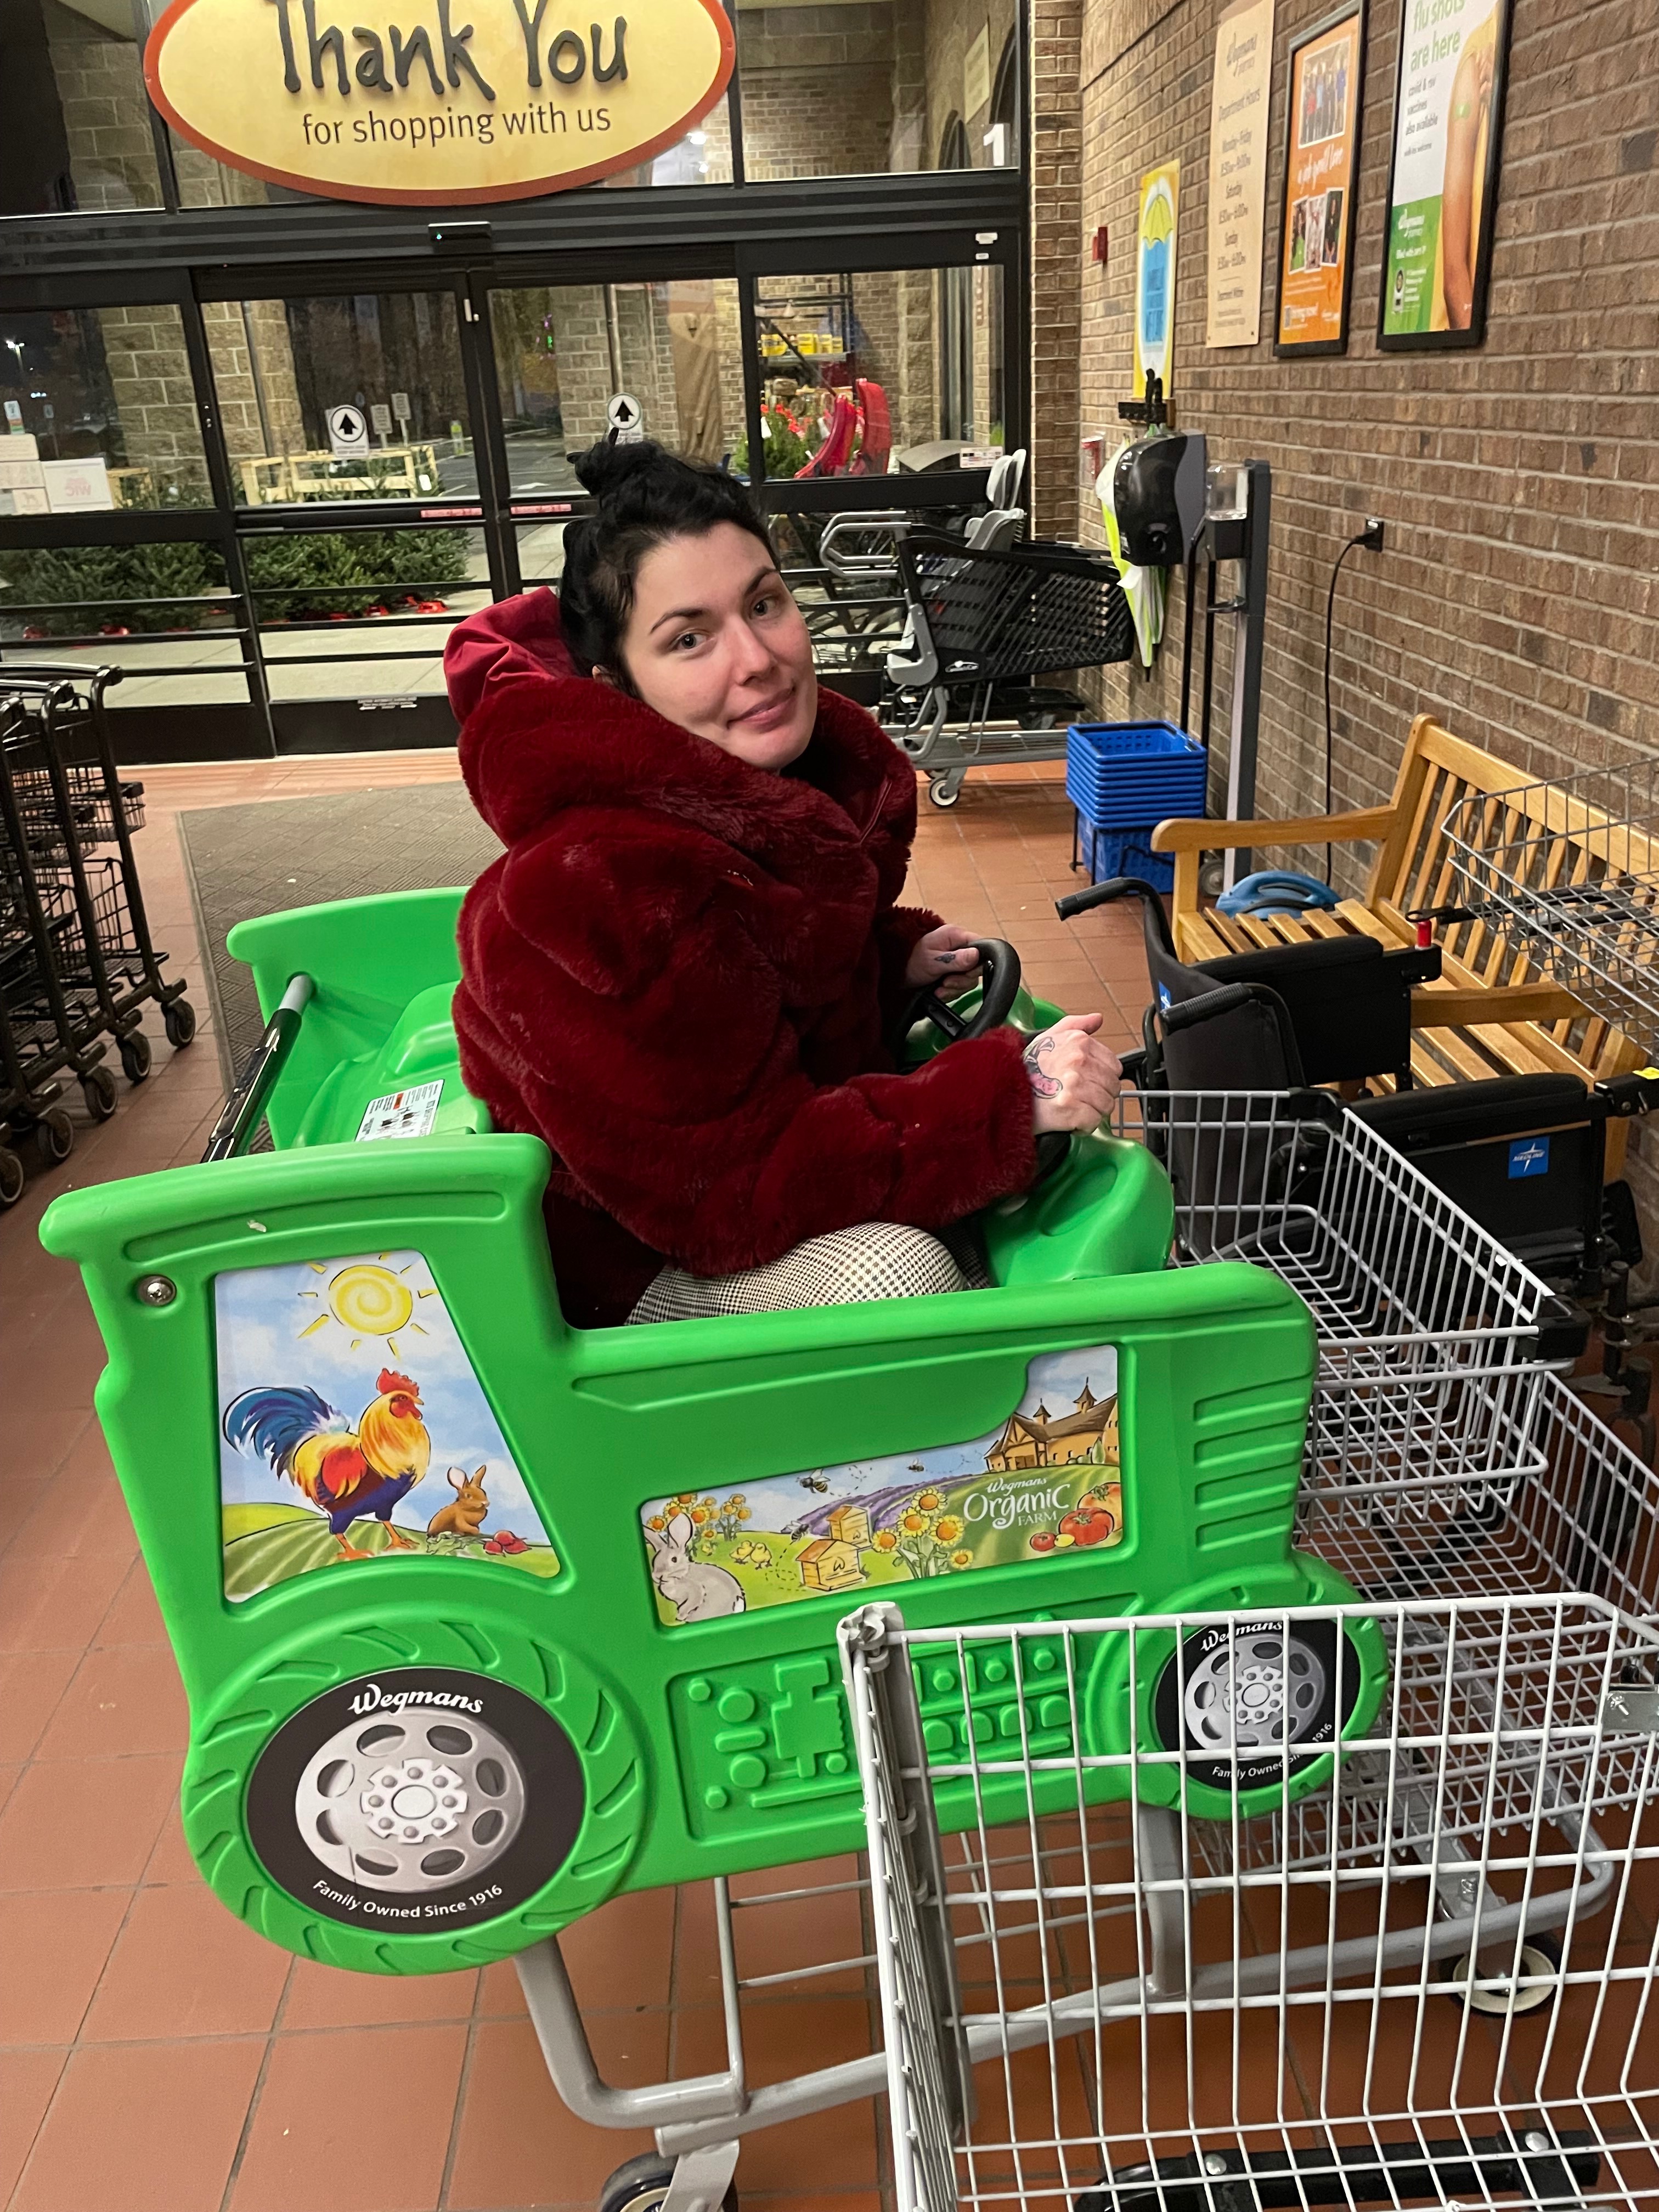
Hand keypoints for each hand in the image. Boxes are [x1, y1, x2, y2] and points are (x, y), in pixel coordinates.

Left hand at [904, 923, 982, 998]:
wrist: (897, 973)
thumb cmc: (911, 961)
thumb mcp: (933, 961)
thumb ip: (955, 959)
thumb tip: (976, 955)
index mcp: (956, 936)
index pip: (981, 946)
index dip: (978, 963)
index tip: (964, 973)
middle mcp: (959, 946)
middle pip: (977, 966)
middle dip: (962, 980)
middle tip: (947, 983)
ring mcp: (957, 960)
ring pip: (969, 978)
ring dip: (955, 988)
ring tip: (940, 989)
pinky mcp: (954, 972)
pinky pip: (961, 985)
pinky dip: (951, 992)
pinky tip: (939, 992)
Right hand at [1023, 1013, 1122, 1135]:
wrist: (1003, 1091)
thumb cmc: (1026, 1067)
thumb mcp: (1049, 1036)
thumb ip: (1076, 1025)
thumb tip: (1097, 1019)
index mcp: (1079, 1043)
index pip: (1114, 1067)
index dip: (1102, 1078)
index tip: (1089, 1083)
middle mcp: (1079, 1061)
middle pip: (1112, 1088)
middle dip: (1099, 1096)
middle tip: (1080, 1098)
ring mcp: (1075, 1085)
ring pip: (1106, 1105)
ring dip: (1092, 1111)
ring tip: (1074, 1109)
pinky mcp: (1070, 1109)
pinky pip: (1093, 1121)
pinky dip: (1083, 1126)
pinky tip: (1070, 1120)